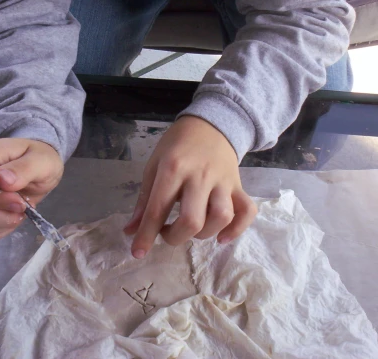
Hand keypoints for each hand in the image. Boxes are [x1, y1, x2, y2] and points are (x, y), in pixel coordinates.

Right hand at [0, 138, 63, 243]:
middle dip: (2, 212)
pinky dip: (3, 229)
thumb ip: (23, 168)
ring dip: (4, 221)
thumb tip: (1, 179)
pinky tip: (13, 216)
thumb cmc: (39, 159)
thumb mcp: (41, 160)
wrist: (41, 169)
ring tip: (21, 210)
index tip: (18, 201)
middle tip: (24, 206)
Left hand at [123, 116, 256, 257]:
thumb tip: (131, 231)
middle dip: (175, 237)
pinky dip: (237, 229)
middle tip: (167, 233)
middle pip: (192, 220)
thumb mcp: (154, 165)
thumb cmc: (177, 146)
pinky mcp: (239, 185)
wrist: (211, 124)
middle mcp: (200, 175)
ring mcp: (223, 181)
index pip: (158, 208)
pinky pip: (247, 211)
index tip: (137, 252)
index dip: (146, 235)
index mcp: (173, 168)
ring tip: (193, 229)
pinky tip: (222, 237)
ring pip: (221, 217)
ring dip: (204, 234)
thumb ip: (144, 199)